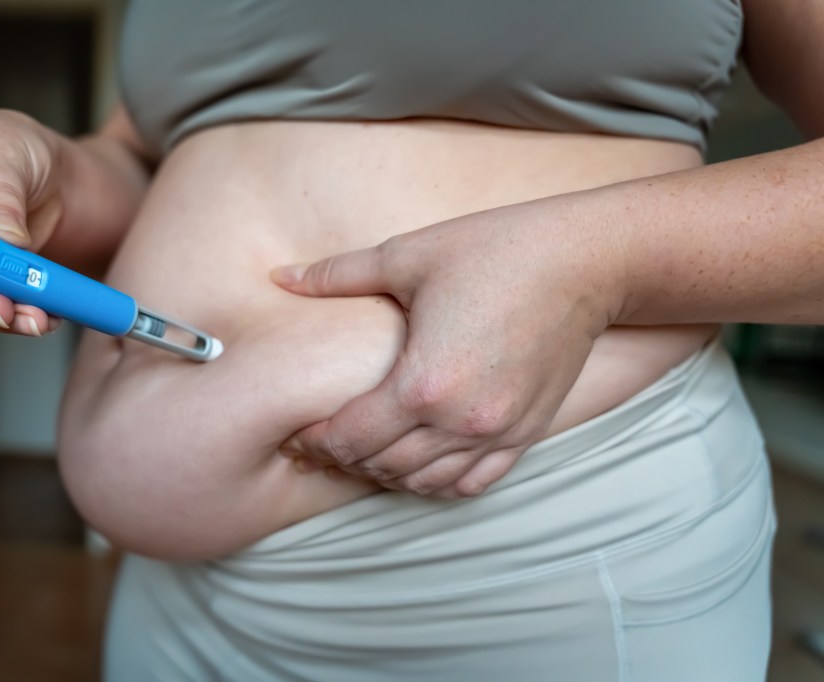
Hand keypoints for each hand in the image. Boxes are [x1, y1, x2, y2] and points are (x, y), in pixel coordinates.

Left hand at [272, 199, 620, 496]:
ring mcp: (499, 433)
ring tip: (369, 452)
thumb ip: (337, 275)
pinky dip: (440, 482)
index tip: (301, 433)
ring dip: (390, 474)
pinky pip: (475, 482)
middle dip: (346, 459)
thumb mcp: (408, 256)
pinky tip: (422, 464)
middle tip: (324, 443)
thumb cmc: (495, 250)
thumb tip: (279, 277)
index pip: (351, 437)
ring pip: (427, 483)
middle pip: (383, 466)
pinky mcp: (529, 433)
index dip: (317, 440)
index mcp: (422, 383)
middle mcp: (461, 421)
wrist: (587, 261)